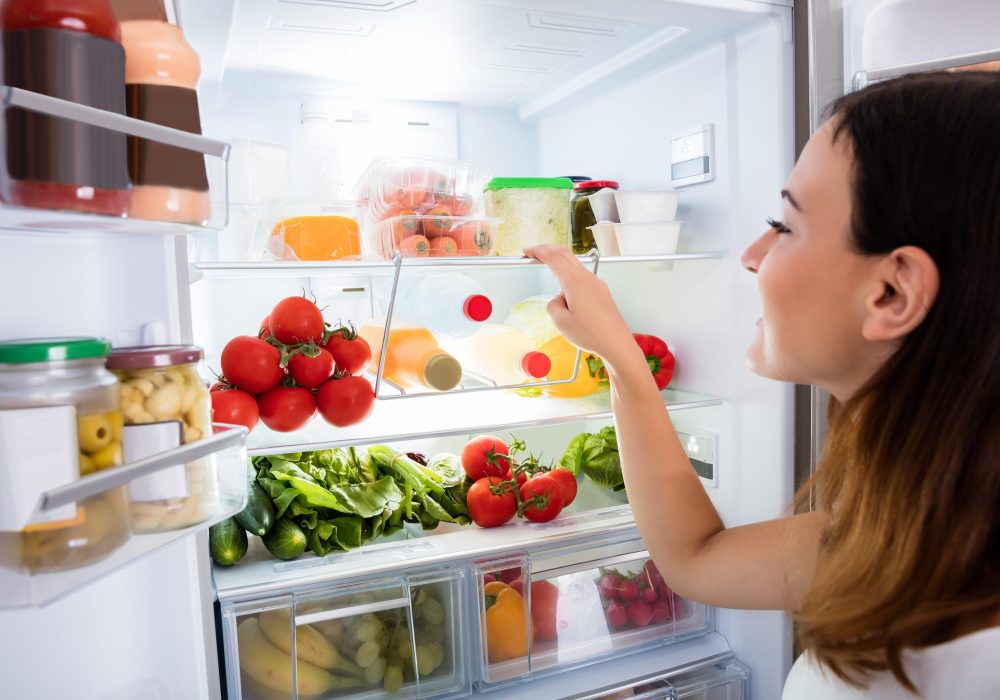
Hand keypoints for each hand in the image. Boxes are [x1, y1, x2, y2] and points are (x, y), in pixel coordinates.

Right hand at [523, 245, 636, 368]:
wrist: (616, 343)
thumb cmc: (592, 334)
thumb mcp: (561, 322)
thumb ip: (553, 305)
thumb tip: (558, 300)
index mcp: (575, 282)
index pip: (553, 257)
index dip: (538, 251)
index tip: (528, 251)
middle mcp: (587, 278)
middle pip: (565, 254)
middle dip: (548, 250)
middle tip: (535, 253)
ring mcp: (596, 284)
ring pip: (575, 266)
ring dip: (560, 266)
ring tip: (552, 281)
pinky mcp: (601, 292)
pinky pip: (583, 279)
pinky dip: (571, 279)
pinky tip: (569, 295)